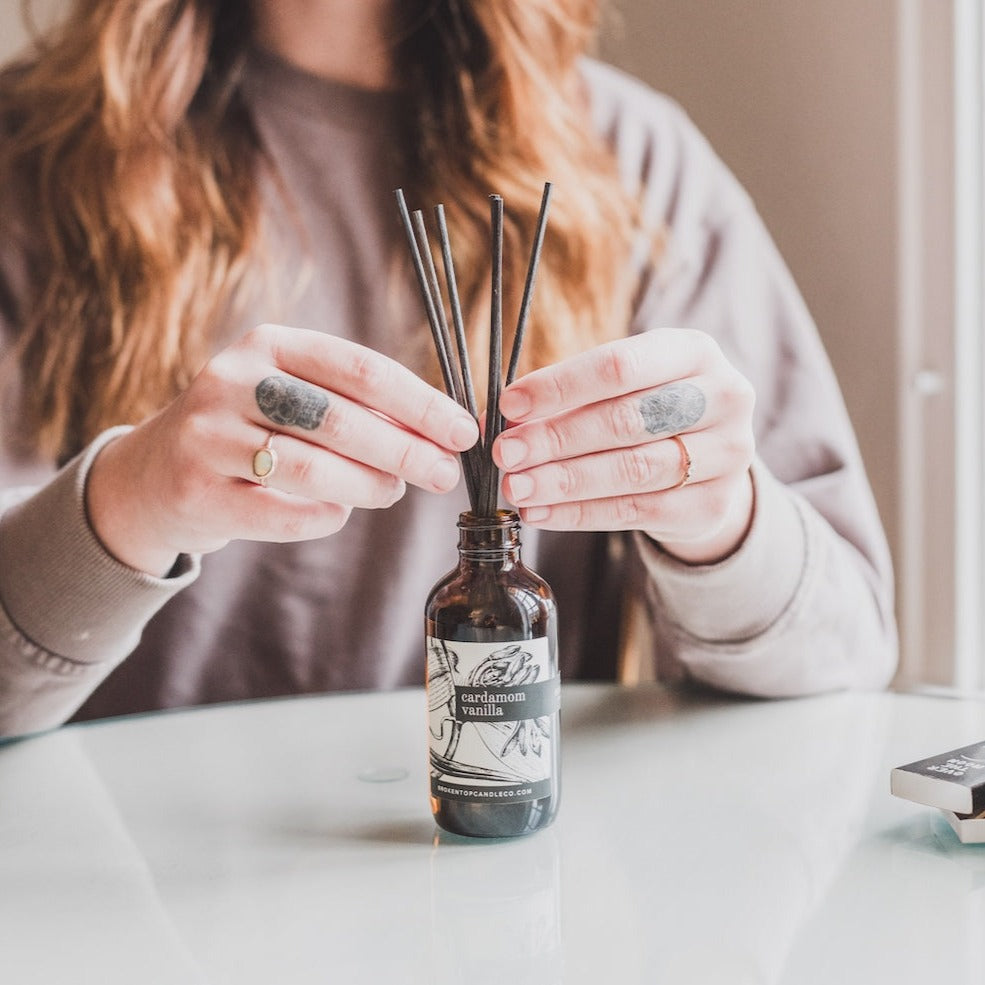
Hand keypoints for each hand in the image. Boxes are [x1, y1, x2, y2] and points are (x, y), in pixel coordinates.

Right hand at [86, 324, 478, 575]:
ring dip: (369, 486)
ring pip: (312, 468)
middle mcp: (233, 379)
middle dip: (405, 451)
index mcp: (269, 344)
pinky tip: (339, 512)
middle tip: (443, 474)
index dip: (421, 404)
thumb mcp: (291, 394)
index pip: (361, 369)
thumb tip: (438, 435)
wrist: (153, 474)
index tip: (462, 433)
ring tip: (394, 492)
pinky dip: (324, 517)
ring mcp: (207, 435)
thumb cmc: (248, 429)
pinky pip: (282, 514)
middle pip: (341, 418)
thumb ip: (353, 405)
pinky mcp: (196, 490)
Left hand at [493, 329, 755, 563]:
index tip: (509, 405)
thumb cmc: (650, 410)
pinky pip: (635, 511)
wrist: (707, 464)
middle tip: (506, 453)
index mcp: (694, 351)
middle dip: (555, 438)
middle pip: (625, 420)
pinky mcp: (712, 504)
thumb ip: (567, 396)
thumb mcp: (620, 387)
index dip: (560, 386)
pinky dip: (579, 514)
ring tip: (516, 486)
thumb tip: (501, 417)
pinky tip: (540, 512)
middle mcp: (722, 397)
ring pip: (632, 470)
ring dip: (563, 481)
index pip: (620, 365)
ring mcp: (726, 454)